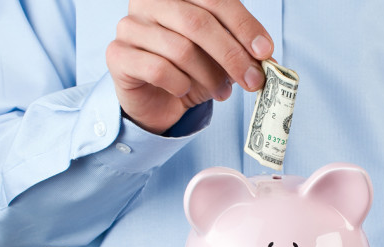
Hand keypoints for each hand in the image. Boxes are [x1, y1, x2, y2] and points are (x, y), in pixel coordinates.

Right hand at [106, 0, 273, 133]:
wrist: (157, 100)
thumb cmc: (191, 71)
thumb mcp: (221, 56)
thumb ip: (240, 48)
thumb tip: (266, 55)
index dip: (243, 25)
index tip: (265, 51)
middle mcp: (148, 1)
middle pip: (198, 23)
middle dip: (232, 55)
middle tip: (253, 80)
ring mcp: (129, 26)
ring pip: (180, 49)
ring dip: (209, 76)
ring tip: (221, 91)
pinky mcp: (118, 55)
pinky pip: (158, 69)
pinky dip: (180, 85)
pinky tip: (184, 91)